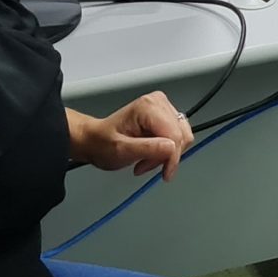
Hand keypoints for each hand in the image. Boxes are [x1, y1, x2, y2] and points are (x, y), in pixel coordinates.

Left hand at [75, 93, 192, 178]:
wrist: (95, 140)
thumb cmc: (103, 143)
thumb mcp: (121, 151)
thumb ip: (147, 149)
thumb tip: (171, 148)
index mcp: (148, 107)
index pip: (174, 135)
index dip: (172, 158)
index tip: (166, 174)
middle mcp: (158, 102)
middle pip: (181, 135)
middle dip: (167, 156)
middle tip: (146, 165)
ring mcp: (163, 108)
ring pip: (182, 137)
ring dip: (166, 155)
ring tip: (145, 160)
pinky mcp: (165, 116)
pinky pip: (177, 137)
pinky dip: (166, 151)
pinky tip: (150, 155)